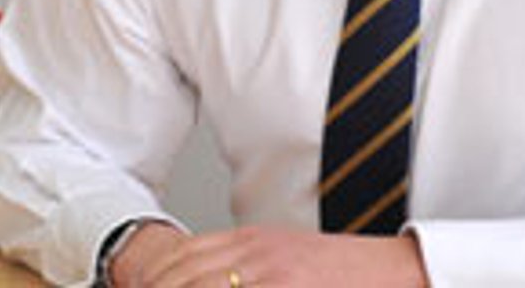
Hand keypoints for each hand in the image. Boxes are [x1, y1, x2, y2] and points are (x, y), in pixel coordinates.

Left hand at [111, 222, 427, 287]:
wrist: (395, 274)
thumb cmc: (345, 275)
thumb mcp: (287, 260)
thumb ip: (249, 267)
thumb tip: (210, 276)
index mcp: (254, 241)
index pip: (182, 260)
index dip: (151, 279)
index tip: (130, 285)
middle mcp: (256, 255)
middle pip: (181, 277)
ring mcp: (269, 275)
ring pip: (198, 284)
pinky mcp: (284, 286)